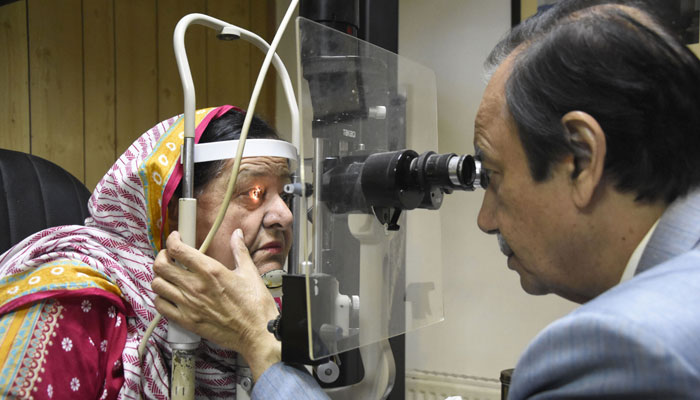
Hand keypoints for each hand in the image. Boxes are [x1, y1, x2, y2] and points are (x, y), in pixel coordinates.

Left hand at [152, 229, 280, 379]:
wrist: (256, 333)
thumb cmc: (255, 306)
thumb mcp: (250, 273)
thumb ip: (240, 251)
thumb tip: (237, 235)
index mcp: (211, 271)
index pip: (178, 250)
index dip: (172, 240)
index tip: (176, 238)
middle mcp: (195, 287)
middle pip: (161, 266)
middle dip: (162, 256)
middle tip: (169, 256)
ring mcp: (188, 305)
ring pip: (157, 285)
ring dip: (160, 277)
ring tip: (169, 275)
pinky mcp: (186, 321)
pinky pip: (161, 306)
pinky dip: (161, 298)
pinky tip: (170, 295)